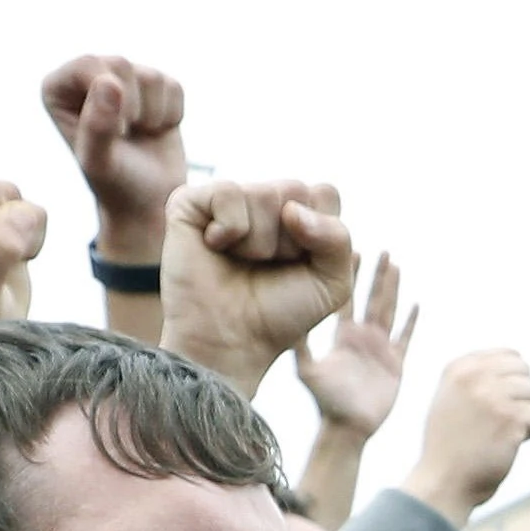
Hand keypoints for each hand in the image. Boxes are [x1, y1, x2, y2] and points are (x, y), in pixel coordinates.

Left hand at [39, 54, 189, 259]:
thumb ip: (97, 124)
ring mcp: (123, 79)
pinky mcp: (154, 87)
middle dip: (132, 107)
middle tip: (125, 137)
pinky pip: (173, 86)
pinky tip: (154, 132)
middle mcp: (86, 77)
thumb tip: (110, 82)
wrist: (147, 201)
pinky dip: (171, 115)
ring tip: (139, 136)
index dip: (107, 97)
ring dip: (152, 115)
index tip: (114, 132)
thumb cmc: (115, 184)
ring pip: (151, 75)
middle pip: (120, 64)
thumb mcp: (99, 161)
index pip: (87, 63)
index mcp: (58, 88)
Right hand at [162, 178, 355, 392]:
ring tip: (241, 262)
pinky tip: (214, 246)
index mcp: (299, 212)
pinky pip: (228, 192)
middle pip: (296, 189)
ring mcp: (227, 199)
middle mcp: (263, 200)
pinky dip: (230, 228)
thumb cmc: (280, 313)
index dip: (320, 235)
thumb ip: (338, 239)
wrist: (231, 340)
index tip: (300, 265)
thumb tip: (292, 210)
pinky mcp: (191, 202)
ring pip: (264, 194)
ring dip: (259, 242)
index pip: (326, 193)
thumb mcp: (332, 284)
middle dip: (290, 240)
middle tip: (267, 266)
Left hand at [291, 252, 419, 452]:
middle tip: (382, 249)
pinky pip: (406, 337)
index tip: (354, 249)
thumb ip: (301, 346)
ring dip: (394, 289)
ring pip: (391, 311)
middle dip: (376, 274)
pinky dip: (412, 321)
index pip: (347, 298)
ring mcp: (381, 349)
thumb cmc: (325, 402)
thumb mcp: (308, 370)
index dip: (351, 275)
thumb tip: (288, 320)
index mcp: (343, 336)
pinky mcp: (396, 364)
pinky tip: (417, 303)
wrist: (348, 428)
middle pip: (372, 298)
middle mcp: (362, 338)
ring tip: (397, 266)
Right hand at [405, 349, 529, 523]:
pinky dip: (527, 432)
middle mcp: (475, 377)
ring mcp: (493, 397)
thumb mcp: (451, 398)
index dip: (512, 380)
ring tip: (501, 432)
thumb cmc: (449, 444)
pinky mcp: (510, 419)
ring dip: (523, 415)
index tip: (498, 403)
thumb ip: (476, 376)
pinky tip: (507, 444)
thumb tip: (516, 360)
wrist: (443, 481)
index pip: (509, 355)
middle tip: (503, 419)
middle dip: (520, 395)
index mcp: (459, 368)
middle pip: (524, 371)